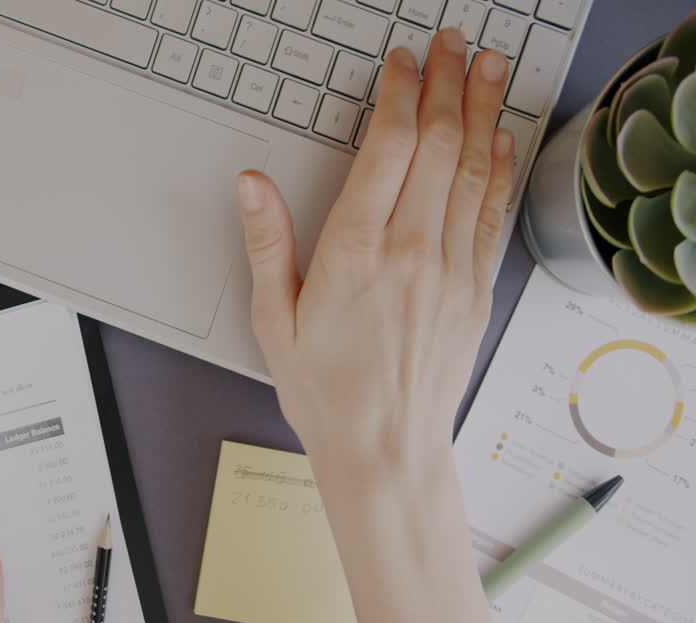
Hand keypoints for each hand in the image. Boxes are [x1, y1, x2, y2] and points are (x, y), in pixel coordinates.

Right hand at [237, 29, 512, 477]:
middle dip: (447, 85)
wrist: (384, 449)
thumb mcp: (272, 318)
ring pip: (472, 171)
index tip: (403, 63)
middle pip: (439, 146)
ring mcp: (450, 270)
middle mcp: (410, 253)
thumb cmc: (325, 391)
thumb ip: (267, 242)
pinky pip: (491, 214)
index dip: (400, 95)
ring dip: (480, 112)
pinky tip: (498, 139)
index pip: (388, 150)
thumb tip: (253, 184)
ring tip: (486, 68)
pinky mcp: (474, 291)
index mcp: (355, 254)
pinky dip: (498, 169)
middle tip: (451, 45)